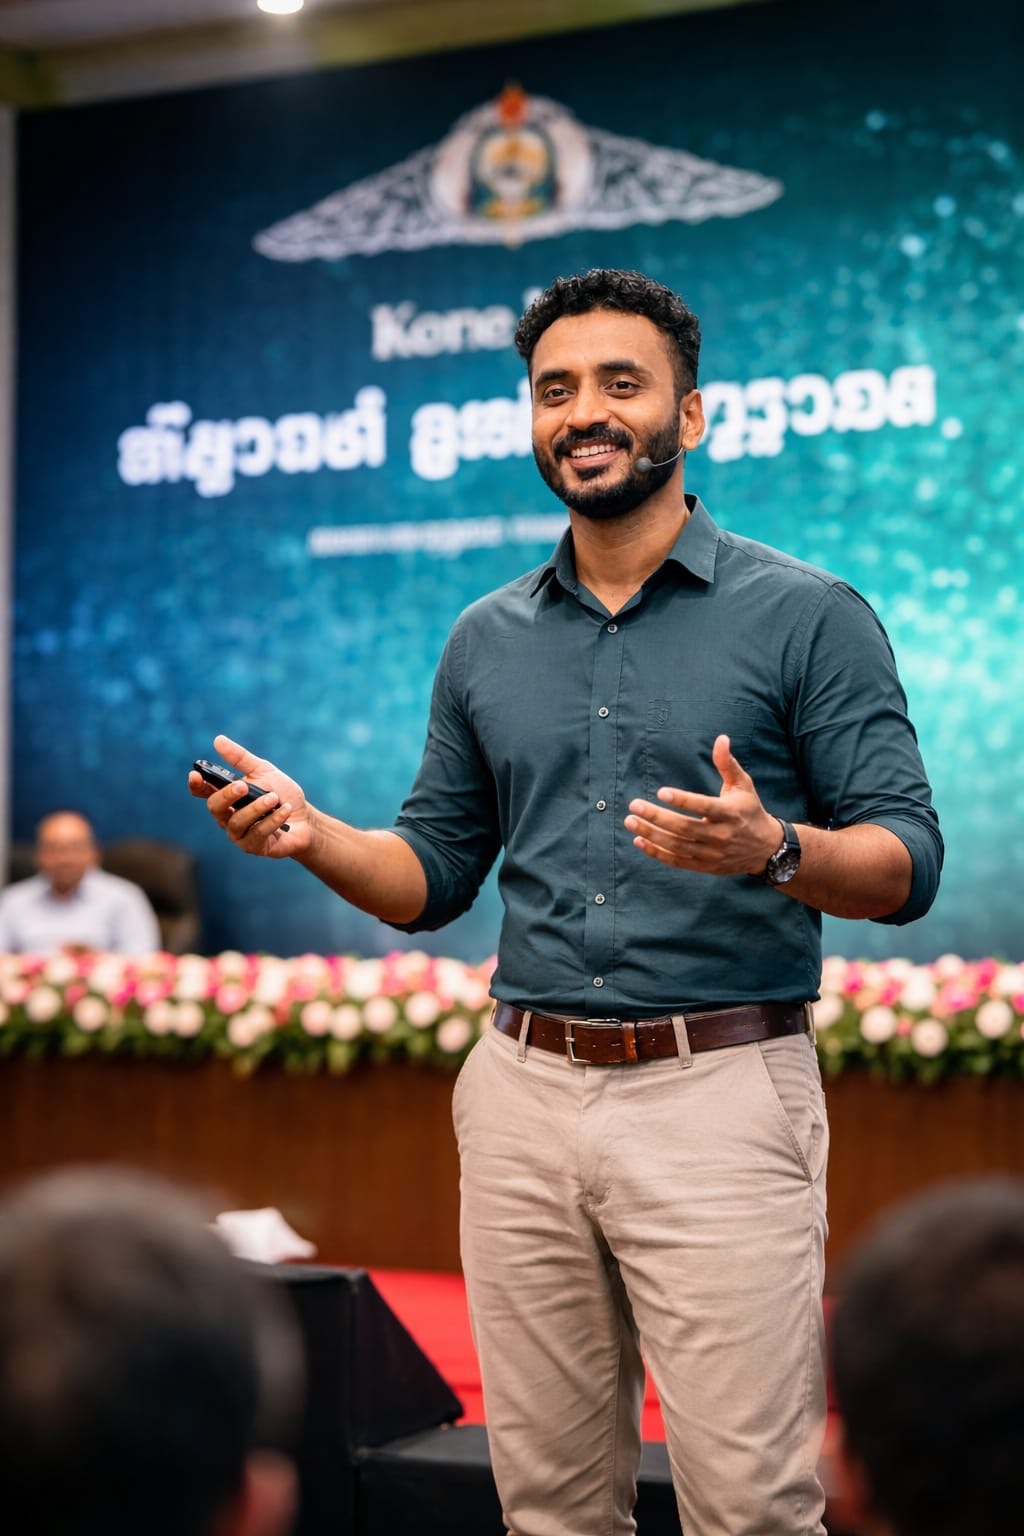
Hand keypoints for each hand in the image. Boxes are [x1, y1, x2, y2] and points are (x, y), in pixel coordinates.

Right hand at [187, 734, 310, 858]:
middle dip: (227, 795)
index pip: (203, 792)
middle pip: (215, 808)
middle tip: (242, 785)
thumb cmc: (282, 794)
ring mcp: (239, 834)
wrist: (306, 819)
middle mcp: (227, 817)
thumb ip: (241, 758)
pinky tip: (285, 810)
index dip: (196, 785)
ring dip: (256, 808)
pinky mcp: (254, 847)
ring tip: (273, 797)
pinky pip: (258, 834)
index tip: (195, 774)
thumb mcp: (263, 771)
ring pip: (237, 822)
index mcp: (226, 797)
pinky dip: (273, 820)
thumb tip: (218, 740)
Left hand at [624, 734, 781, 877]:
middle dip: (657, 817)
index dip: (683, 801)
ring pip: (677, 846)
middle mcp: (722, 836)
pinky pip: (677, 861)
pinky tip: (639, 841)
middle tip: (634, 805)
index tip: (660, 792)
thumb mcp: (743, 785)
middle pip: (685, 828)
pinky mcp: (706, 867)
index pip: (705, 807)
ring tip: (631, 821)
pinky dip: (657, 853)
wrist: (765, 849)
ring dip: (651, 835)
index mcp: (732, 813)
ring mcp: (713, 854)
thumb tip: (721, 738)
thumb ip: (727, 763)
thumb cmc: (749, 810)